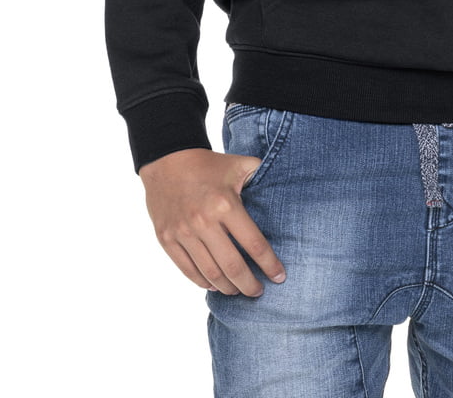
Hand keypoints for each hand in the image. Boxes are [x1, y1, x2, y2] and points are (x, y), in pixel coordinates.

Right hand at [139, 147, 286, 296]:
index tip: (279, 277)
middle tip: (259, 291)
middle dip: (250, 285)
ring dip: (228, 288)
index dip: (269, 264)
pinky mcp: (167, 239)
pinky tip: (215, 284)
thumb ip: (261, 173)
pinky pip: (188, 270)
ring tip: (239, 290)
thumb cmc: (208, 165)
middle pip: (233, 266)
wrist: (167, 161)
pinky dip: (203, 282)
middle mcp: (203, 222)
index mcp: (225, 204)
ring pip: (210, 273)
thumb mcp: (238, 164)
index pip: (254, 244)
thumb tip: (285, 182)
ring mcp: (183, 233)